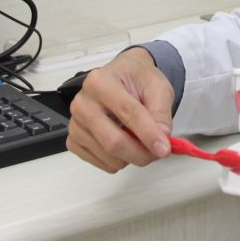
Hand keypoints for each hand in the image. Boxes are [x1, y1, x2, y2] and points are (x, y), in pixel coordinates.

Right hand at [65, 47, 174, 172]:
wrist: (123, 78)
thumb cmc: (136, 79)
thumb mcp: (158, 87)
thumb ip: (161, 113)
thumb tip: (162, 139)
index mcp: (100, 82)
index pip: (127, 113)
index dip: (149, 134)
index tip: (165, 148)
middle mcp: (82, 103)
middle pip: (113, 141)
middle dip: (141, 153)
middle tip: (159, 152)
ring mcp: (76, 123)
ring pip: (109, 156)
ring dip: (133, 157)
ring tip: (141, 140)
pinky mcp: (74, 140)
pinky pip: (100, 163)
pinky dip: (119, 161)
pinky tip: (125, 143)